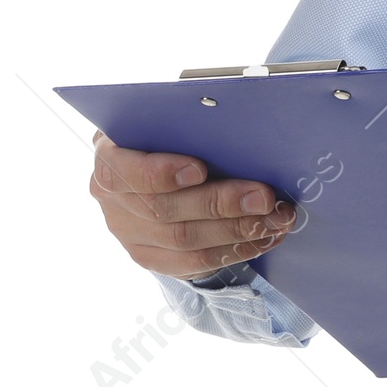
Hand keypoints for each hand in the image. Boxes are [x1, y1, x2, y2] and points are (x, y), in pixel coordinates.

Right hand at [90, 130, 296, 280]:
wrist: (152, 163)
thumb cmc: (168, 134)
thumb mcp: (167, 122)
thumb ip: (187, 126)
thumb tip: (235, 125)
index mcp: (111, 158)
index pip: (125, 172)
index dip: (161, 173)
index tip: (200, 168)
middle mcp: (114, 201)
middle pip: (165, 211)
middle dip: (221, 205)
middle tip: (265, 198)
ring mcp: (130, 234)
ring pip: (184, 243)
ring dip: (238, 232)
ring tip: (276, 219)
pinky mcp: (152, 257)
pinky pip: (194, 264)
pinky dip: (235, 251)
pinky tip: (265, 238)